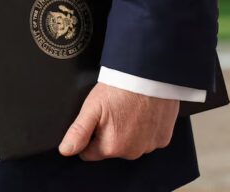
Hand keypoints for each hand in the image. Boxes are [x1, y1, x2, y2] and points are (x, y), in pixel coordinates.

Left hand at [58, 82, 178, 159]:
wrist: (148, 77)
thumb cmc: (119, 90)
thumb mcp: (92, 108)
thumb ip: (79, 132)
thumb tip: (66, 150)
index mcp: (111, 147)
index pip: (89, 153)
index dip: (88, 137)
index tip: (94, 121)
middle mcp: (132, 152)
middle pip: (111, 149)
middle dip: (108, 134)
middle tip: (111, 112)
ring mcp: (150, 147)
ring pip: (130, 145)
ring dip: (127, 132)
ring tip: (127, 110)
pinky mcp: (163, 139)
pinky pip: (148, 139)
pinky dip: (144, 129)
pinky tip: (141, 113)